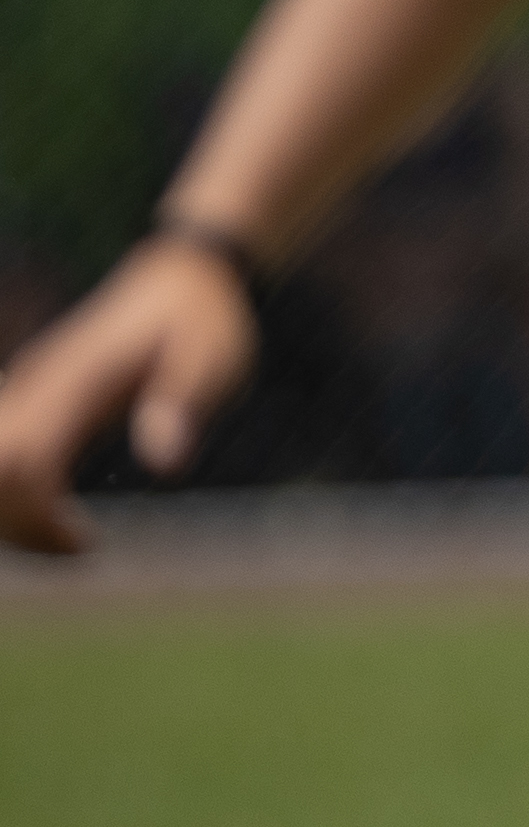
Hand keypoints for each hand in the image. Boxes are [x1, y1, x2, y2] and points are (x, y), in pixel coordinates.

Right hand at [0, 238, 258, 553]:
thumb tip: (166, 462)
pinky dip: (13, 500)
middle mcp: (36, 386)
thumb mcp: (212, 358)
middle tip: (79, 548)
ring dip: (14, 519)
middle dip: (19, 527)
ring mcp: (26, 391)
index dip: (39, 516)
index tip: (89, 542)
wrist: (180, 278)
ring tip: (71, 541)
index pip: (22, 460)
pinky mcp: (30, 401)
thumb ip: (182, 403)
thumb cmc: (202, 319)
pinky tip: (59, 520)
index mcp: (75, 381)